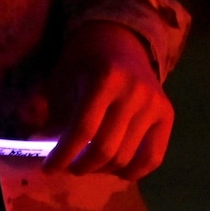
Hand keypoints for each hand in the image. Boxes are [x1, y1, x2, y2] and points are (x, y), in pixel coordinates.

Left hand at [43, 21, 173, 178]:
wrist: (119, 38)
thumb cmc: (83, 61)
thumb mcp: (62, 81)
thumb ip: (55, 118)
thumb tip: (42, 154)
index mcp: (105, 77)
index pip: (83, 130)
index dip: (63, 155)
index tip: (48, 168)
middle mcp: (134, 91)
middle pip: (105, 149)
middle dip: (80, 165)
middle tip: (68, 166)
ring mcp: (154, 103)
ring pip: (126, 158)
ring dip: (101, 169)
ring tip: (88, 164)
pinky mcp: (166, 114)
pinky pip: (152, 158)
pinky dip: (131, 171)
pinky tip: (113, 168)